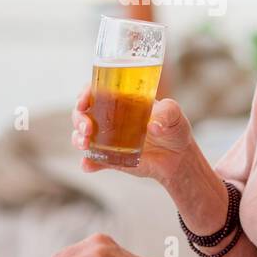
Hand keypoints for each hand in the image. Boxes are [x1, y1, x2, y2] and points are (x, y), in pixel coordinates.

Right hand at [70, 88, 195, 184]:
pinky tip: (88, 165)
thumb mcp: (174, 114)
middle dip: (78, 119)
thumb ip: (166, 113)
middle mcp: (109, 118)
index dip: (84, 94)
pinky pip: (93, 160)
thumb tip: (153, 126)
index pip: (95, 91)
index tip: (83, 101)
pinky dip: (88, 163)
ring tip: (85, 144)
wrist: (178, 158)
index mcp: (121, 100)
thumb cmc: (174, 128)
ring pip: (82, 135)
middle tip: (87, 128)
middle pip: (82, 113)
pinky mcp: (110, 158)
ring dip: (77, 138)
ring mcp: (107, 139)